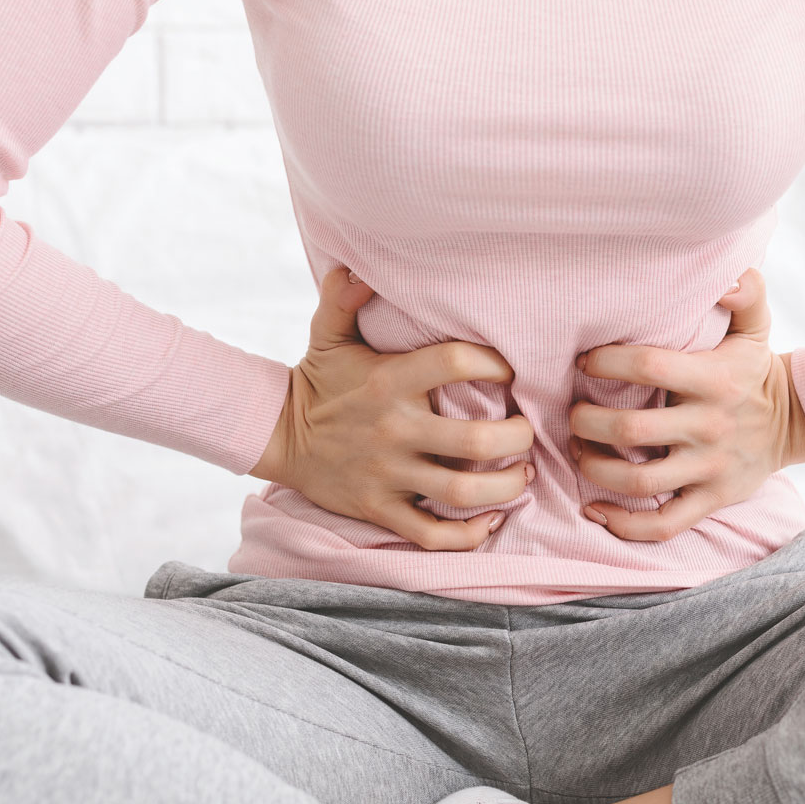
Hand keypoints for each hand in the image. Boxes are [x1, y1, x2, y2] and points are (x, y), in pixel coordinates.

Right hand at [250, 267, 534, 550]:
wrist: (277, 437)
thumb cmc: (318, 383)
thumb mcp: (327, 335)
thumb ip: (343, 297)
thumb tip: (359, 268)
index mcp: (388, 382)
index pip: (455, 362)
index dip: (494, 362)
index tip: (509, 369)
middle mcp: (393, 430)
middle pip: (475, 441)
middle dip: (518, 436)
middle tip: (528, 430)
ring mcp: (387, 474)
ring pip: (462, 492)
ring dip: (506, 487)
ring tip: (523, 474)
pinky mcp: (380, 509)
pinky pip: (432, 533)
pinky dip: (468, 535)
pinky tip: (490, 521)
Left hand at [568, 267, 804, 541]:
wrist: (796, 423)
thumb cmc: (756, 370)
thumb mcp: (756, 327)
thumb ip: (747, 292)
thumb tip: (729, 278)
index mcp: (713, 380)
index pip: (648, 367)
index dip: (606, 364)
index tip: (585, 362)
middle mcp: (709, 426)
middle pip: (631, 429)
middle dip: (587, 422)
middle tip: (573, 414)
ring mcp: (709, 468)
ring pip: (639, 481)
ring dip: (595, 468)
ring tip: (580, 452)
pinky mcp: (711, 499)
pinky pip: (663, 523)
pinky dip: (624, 524)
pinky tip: (595, 508)